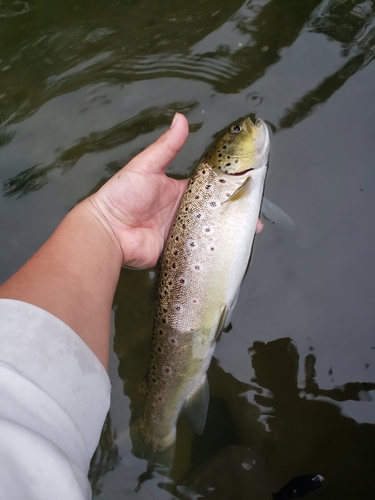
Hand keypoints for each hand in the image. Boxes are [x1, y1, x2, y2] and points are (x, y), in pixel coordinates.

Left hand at [83, 113, 263, 269]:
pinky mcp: (179, 250)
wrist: (108, 232)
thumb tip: (180, 118)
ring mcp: (183, 232)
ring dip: (230, 231)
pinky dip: (215, 249)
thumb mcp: (146, 167)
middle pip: (215, 211)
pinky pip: (201, 250)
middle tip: (255, 213)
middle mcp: (184, 211)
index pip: (209, 187)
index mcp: (179, 191)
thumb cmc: (122, 195)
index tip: (248, 184)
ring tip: (251, 230)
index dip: (228, 186)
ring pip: (212, 231)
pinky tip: (233, 248)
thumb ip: (166, 146)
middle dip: (234, 212)